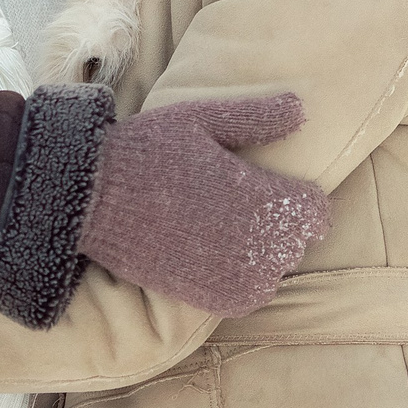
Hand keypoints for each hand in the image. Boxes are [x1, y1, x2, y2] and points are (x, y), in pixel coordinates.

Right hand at [78, 95, 331, 318]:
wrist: (91, 199)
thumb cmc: (147, 151)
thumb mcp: (202, 119)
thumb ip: (256, 117)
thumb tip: (303, 108)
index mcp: (260, 196)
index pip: (315, 211)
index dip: (301, 198)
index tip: (278, 188)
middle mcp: (254, 242)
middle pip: (295, 242)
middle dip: (279, 225)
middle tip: (244, 205)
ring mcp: (232, 275)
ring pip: (274, 273)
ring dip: (262, 256)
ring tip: (231, 232)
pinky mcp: (209, 298)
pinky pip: (249, 298)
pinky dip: (242, 281)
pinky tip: (219, 258)